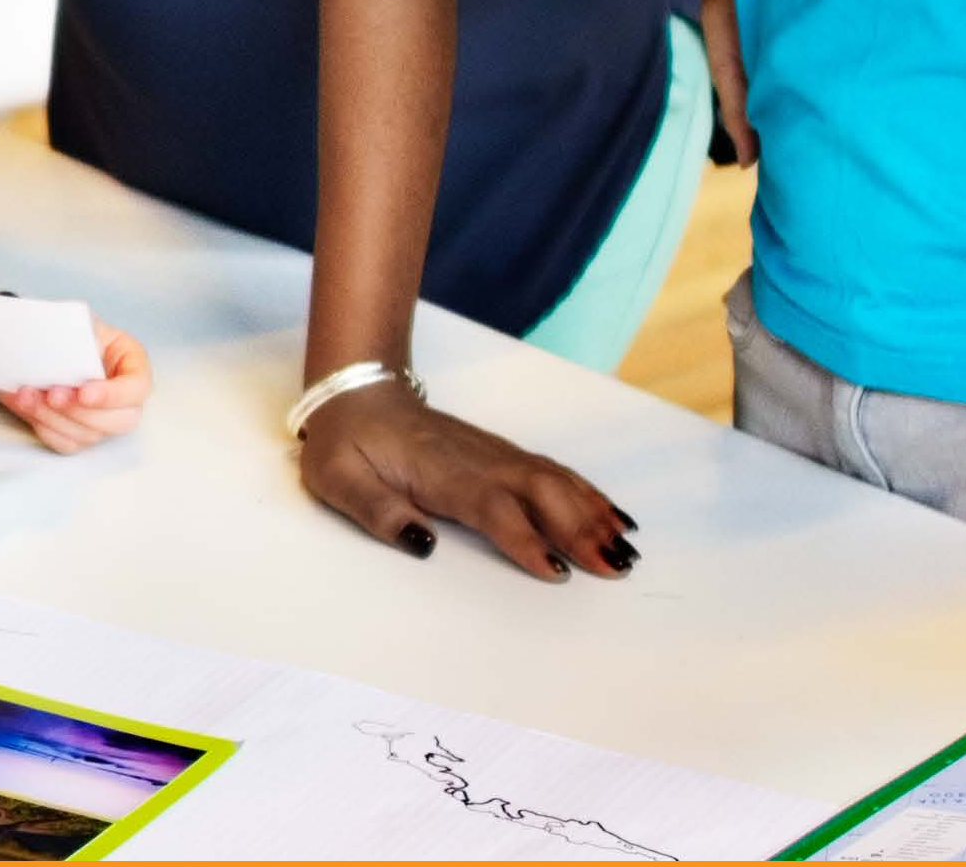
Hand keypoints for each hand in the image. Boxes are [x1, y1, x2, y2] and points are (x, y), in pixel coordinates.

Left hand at [0, 327, 150, 453]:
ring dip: (53, 417)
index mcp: (132, 363)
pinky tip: (25, 405)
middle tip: (52, 394)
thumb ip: (80, 337)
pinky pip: (66, 443)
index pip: (137, 388)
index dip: (113, 395)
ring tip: (26, 395)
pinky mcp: (80, 434)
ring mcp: (103, 420)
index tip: (84, 392)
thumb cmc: (70, 330)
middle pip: (119, 421)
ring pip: (88, 435)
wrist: (44, 342)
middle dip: (80, 411)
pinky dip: (43, 426)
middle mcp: (124, 398)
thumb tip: (72, 353)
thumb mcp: (79, 322)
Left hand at [290, 379, 635, 579]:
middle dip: (581, 530)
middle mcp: (479, 460)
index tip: (557, 571)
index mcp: (440, 472)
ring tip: (627, 549)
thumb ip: (379, 512)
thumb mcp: (338, 480)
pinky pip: (554, 473)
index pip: (493, 508)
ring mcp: (496, 454)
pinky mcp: (503, 455)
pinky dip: (589, 494)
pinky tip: (615, 516)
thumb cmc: (347, 443)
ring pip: (555, 481)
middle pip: (540, 493)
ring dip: (593, 513)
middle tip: (616, 567)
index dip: (525, 539)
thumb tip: (424, 546)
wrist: (358, 394)